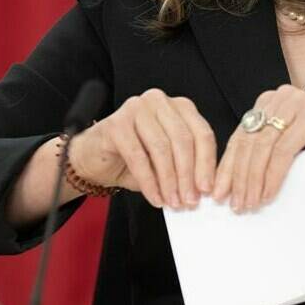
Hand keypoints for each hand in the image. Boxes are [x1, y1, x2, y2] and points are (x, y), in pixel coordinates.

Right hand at [70, 88, 216, 209]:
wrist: (95, 157)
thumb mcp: (167, 161)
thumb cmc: (134, 157)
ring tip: (172, 201)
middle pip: (183, 139)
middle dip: (188, 175)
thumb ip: (186, 168)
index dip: (207, 164)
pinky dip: (149, 182)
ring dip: (169, 181)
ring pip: (161, 148)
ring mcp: (137, 108)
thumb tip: (203, 190)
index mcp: (179, 107)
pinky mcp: (117, 123)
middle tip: (190, 200)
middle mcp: (159, 102)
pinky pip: (138, 157)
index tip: (208, 189)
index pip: (201, 133)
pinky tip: (154, 197)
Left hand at [212, 84, 304, 211]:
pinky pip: (283, 150)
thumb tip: (234, 184)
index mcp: (268, 102)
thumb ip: (266, 149)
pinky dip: (273, 174)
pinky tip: (268, 192)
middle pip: (249, 142)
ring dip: (253, 179)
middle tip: (235, 204)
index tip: (218, 193)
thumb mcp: (288, 143)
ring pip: (263, 146)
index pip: (240, 136)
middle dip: (238, 177)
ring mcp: (296, 104)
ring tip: (250, 203)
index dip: (227, 167)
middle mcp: (279, 98)